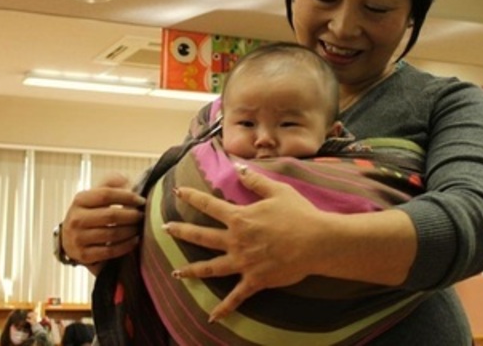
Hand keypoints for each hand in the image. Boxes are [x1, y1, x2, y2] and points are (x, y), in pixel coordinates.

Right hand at [62, 172, 145, 274]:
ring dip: (131, 230)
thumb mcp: (93, 196)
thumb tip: (125, 178)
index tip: (141, 200)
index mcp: (80, 200)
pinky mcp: (84, 255)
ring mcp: (78, 238)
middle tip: (142, 215)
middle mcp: (76, 218)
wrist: (69, 240)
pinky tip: (134, 240)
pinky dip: (126, 245)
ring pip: (112, 233)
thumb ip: (109, 184)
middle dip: (132, 215)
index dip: (127, 196)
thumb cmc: (88, 214)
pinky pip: (110, 251)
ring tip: (139, 227)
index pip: (106, 194)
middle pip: (111, 215)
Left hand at [163, 164, 327, 322]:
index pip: (209, 205)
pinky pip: (236, 297)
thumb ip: (254, 180)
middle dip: (181, 232)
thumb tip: (237, 167)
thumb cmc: (299, 214)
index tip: (178, 193)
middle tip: (166, 228)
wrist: (316, 242)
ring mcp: (243, 263)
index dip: (191, 197)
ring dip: (191, 271)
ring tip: (176, 273)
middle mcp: (236, 241)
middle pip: (201, 236)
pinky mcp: (254, 280)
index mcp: (239, 218)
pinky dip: (223, 309)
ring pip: (210, 268)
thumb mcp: (277, 190)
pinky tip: (212, 316)